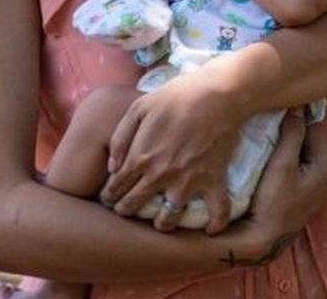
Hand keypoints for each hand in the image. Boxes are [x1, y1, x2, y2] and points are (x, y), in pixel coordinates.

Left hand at [101, 68, 242, 232]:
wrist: (217, 94)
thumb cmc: (177, 96)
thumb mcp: (139, 108)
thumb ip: (120, 138)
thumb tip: (110, 167)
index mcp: (140, 157)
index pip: (117, 186)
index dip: (109, 194)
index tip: (109, 198)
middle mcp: (161, 176)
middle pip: (135, 204)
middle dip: (125, 210)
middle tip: (125, 210)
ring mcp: (188, 182)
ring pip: (169, 218)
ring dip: (161, 224)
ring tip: (160, 224)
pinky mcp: (213, 180)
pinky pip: (216, 210)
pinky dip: (216, 224)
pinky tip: (210, 231)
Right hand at [225, 109, 326, 265]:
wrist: (264, 238)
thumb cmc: (272, 200)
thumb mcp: (282, 163)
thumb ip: (292, 133)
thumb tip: (298, 107)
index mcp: (326, 166)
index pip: (315, 128)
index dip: (299, 115)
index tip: (283, 104)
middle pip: (312, 141)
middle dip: (296, 130)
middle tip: (275, 118)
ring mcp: (319, 189)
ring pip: (306, 155)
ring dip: (293, 145)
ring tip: (273, 136)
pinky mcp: (307, 197)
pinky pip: (302, 169)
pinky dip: (292, 160)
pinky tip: (276, 159)